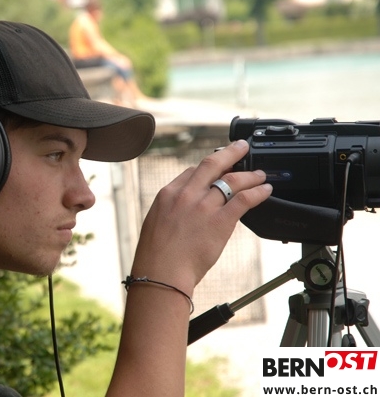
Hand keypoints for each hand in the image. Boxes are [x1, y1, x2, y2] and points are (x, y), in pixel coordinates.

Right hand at [132, 139, 271, 294]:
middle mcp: (187, 194)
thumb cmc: (156, 255)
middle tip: (243, 147)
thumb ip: (172, 209)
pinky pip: (244, 199)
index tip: (220, 168)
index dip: (210, 168)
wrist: (161, 273)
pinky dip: (257, 192)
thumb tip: (184, 208)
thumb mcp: (156, 221)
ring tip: (261, 174)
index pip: (192, 171)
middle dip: (231, 152)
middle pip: (212, 164)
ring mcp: (204, 206)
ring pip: (232, 179)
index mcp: (168, 193)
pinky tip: (265, 190)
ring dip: (250, 174)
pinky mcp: (220, 221)